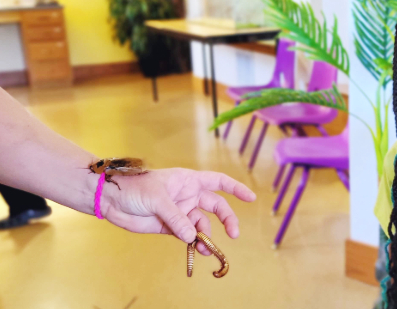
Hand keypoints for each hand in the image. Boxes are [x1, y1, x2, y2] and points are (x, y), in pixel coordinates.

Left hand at [100, 168, 255, 254]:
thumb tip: (193, 236)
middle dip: (227, 219)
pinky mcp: (172, 227)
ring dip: (208, 236)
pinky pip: (190, 236)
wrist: (111, 199)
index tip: (251, 198)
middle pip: (216, 207)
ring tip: (208, 248)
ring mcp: (181, 212)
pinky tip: (199, 250)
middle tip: (234, 233)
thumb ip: (176, 217)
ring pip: (203, 225)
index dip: (236, 188)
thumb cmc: (134, 187)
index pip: (219, 182)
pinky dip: (196, 243)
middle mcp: (188, 196)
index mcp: (189, 180)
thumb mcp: (157, 198)